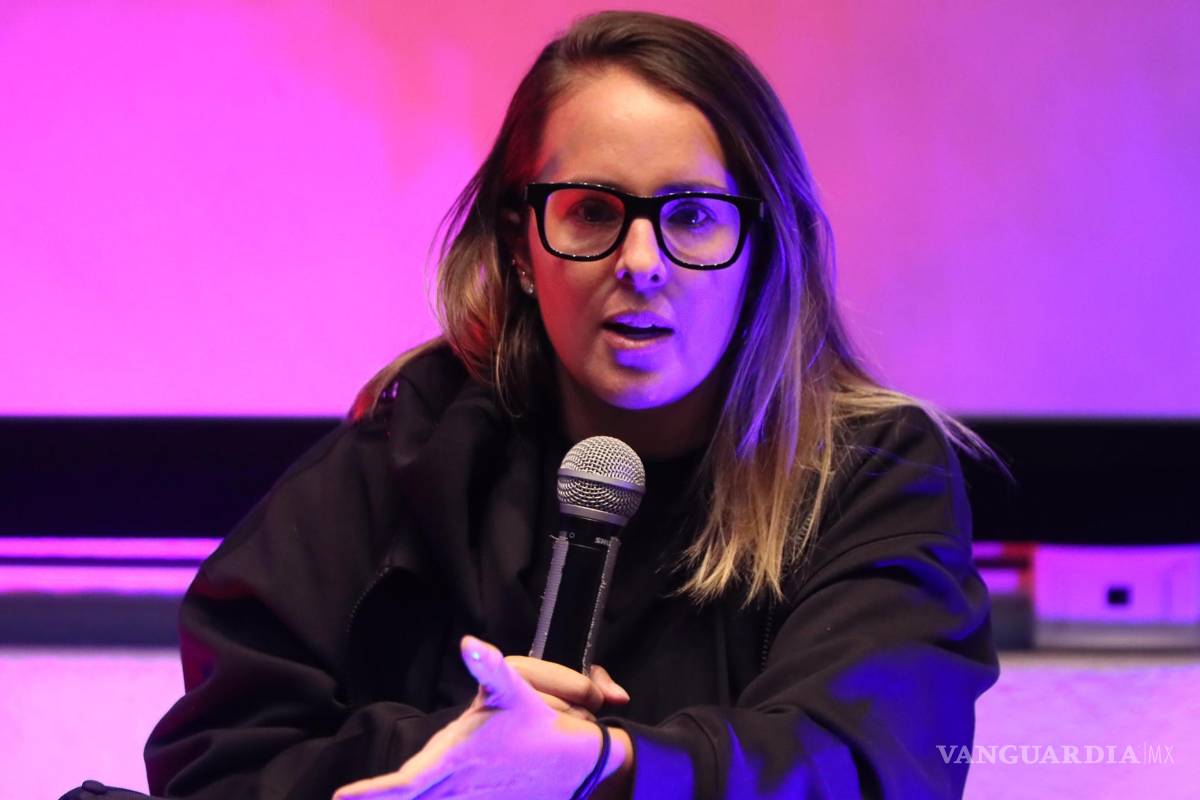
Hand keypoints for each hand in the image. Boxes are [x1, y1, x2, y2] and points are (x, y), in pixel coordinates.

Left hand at [331, 636, 622, 799]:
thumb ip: (488, 667)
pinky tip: (413, 799)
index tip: (342, 797)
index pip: (405, 785)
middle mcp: (457, 787)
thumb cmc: (536, 723)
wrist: (574, 763)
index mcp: (455, 759)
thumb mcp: (514, 690)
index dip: (373, 795)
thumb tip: (469, 643)